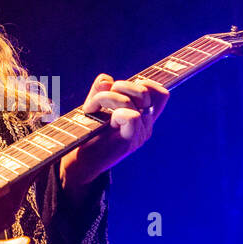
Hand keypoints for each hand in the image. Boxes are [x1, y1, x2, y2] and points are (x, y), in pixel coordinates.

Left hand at [60, 74, 169, 191]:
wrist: (81, 164)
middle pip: (145, 91)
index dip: (145, 83)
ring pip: (132, 102)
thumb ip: (100, 90)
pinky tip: (98, 117)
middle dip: (121, 85)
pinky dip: (111, 109)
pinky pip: (131, 116)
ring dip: (107, 97)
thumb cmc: (89, 135)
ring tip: (91, 108)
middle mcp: (146, 126)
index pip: (160, 94)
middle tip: (101, 98)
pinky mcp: (129, 142)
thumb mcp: (94, 106)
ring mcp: (140, 135)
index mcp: (144, 117)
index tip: (123, 88)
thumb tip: (106, 80)